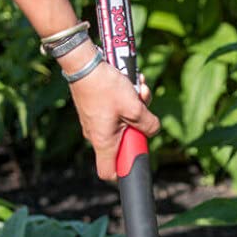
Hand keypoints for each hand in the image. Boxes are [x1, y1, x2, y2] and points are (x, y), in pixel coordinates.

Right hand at [58, 45, 158, 181]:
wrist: (84, 63)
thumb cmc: (106, 87)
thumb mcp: (134, 107)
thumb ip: (148, 124)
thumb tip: (152, 130)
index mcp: (103, 142)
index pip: (109, 172)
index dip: (124, 171)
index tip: (137, 157)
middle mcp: (96, 136)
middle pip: (123, 143)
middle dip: (138, 127)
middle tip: (143, 110)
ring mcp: (95, 123)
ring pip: (123, 123)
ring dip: (135, 108)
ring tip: (139, 90)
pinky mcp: (96, 110)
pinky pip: (116, 112)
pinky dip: (126, 100)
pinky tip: (131, 84)